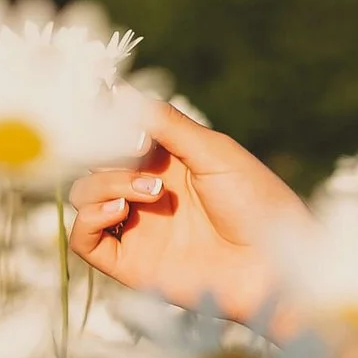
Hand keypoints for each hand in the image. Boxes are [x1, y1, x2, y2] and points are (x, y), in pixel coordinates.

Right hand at [67, 98, 310, 323]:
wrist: (273, 265)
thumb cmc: (257, 204)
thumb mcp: (214, 152)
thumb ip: (168, 125)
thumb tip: (121, 92)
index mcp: (167, 159)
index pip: (116, 134)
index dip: (104, 120)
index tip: (99, 100)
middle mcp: (146, 190)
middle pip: (94, 161)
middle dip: (101, 149)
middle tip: (133, 152)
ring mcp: (136, 227)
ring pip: (85, 195)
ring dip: (105, 183)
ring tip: (151, 190)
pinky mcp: (130, 263)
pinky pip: (83, 240)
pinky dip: (89, 218)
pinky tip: (121, 208)